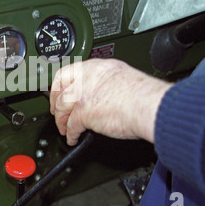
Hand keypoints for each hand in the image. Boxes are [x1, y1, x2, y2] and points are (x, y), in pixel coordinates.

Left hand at [49, 58, 172, 145]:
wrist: (148, 105)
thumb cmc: (143, 94)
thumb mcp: (120, 76)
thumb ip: (104, 82)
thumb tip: (97, 93)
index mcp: (95, 67)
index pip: (66, 73)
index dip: (59, 86)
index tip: (58, 93)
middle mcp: (86, 78)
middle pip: (60, 90)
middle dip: (56, 104)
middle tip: (57, 112)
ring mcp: (82, 94)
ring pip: (62, 108)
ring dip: (62, 121)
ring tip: (64, 129)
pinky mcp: (83, 113)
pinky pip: (71, 126)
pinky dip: (70, 134)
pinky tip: (73, 138)